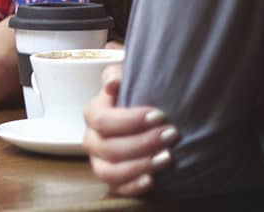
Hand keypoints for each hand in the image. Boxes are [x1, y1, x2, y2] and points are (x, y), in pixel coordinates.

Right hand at [83, 64, 179, 195]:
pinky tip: (154, 180)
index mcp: (93, 115)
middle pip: (108, 147)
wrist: (149, 119)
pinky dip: (134, 187)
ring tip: (167, 158)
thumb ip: (116, 74)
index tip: (159, 115)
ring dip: (139, 166)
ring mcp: (100, 162)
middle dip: (143, 142)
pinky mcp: (114, 181)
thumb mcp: (128, 78)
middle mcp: (92, 140)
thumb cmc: (137, 98)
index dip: (130, 120)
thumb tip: (113, 84)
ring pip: (109, 171)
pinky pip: (118, 190)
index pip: (102, 120)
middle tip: (171, 135)